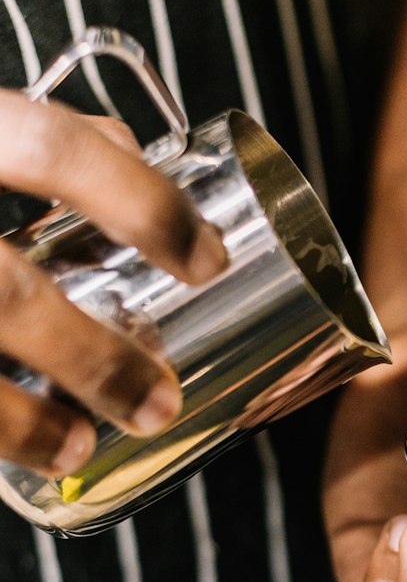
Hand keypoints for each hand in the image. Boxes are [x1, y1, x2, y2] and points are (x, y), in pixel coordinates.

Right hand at [0, 91, 226, 474]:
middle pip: (2, 292)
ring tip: (78, 448)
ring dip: (18, 423)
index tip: (209, 262)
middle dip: (93, 359)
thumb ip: (24, 133)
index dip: (143, 203)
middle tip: (158, 401)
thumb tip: (136, 152)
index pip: (49, 145)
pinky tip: (6, 448)